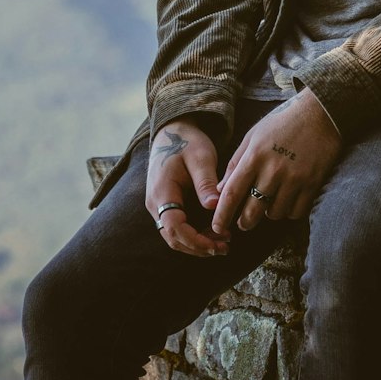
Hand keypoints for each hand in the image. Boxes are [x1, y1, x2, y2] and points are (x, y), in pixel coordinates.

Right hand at [145, 117, 229, 257]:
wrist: (173, 132)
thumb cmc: (187, 142)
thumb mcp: (201, 157)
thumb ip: (205, 182)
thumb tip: (214, 206)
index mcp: (162, 191)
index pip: (174, 227)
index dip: (195, 240)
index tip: (217, 244)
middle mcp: (155, 203)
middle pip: (173, 237)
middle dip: (198, 247)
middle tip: (225, 247)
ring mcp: (158, 206)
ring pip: (174, 236)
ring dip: (197, 244)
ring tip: (223, 244)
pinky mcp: (165, 206)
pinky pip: (176, 228)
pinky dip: (193, 236)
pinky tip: (213, 235)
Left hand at [212, 90, 341, 234]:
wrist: (320, 114)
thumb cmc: (282, 123)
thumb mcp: (253, 136)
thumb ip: (236, 163)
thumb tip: (221, 190)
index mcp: (255, 156)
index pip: (232, 193)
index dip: (222, 215)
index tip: (217, 227)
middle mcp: (273, 170)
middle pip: (252, 211)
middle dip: (244, 222)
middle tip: (243, 223)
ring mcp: (294, 178)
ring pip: (275, 214)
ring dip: (269, 212)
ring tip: (271, 200)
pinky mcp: (313, 184)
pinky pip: (296, 212)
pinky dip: (289, 211)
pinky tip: (288, 200)